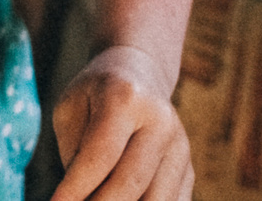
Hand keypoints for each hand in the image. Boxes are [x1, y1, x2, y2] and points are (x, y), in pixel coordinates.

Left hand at [49, 45, 191, 200]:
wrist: (142, 73)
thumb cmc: (97, 94)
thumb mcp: (72, 109)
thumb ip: (75, 154)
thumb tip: (77, 200)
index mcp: (126, 98)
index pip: (100, 156)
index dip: (75, 189)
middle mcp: (160, 121)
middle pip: (130, 183)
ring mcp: (180, 147)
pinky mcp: (189, 169)